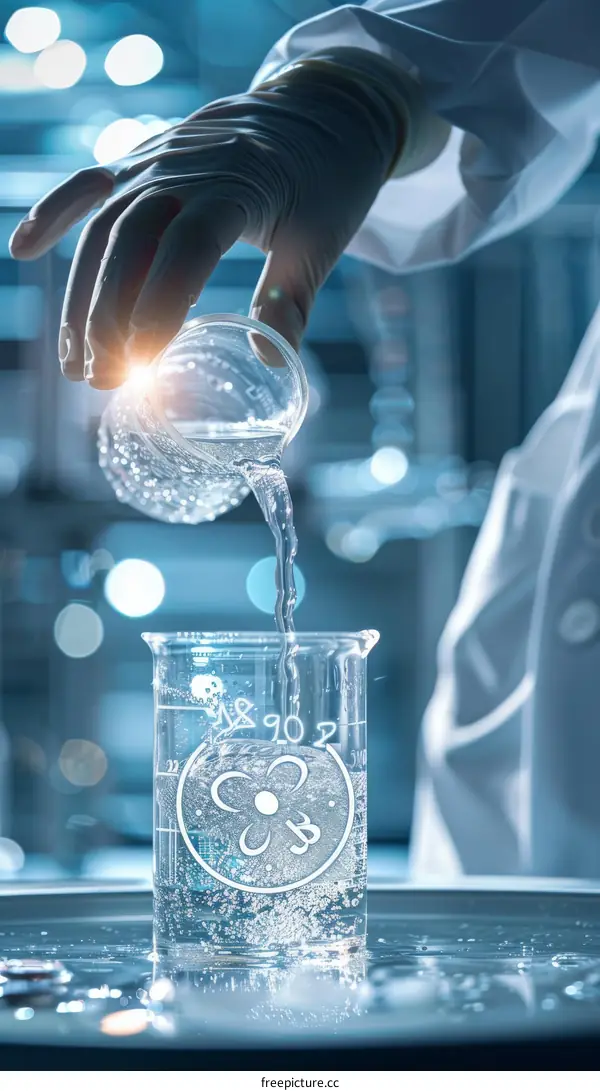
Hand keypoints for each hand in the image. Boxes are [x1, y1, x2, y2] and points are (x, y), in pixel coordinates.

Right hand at [10, 52, 403, 387]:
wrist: (318, 110)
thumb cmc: (325, 184)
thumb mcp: (321, 243)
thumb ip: (291, 302)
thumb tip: (275, 363)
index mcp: (238, 187)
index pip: (188, 247)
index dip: (160, 303)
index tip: (142, 359)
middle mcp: (186, 168)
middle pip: (130, 242)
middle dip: (108, 317)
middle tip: (104, 379)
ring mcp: (155, 161)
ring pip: (103, 228)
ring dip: (81, 298)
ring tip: (76, 362)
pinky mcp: (140, 159)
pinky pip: (87, 184)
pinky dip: (54, 214)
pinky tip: (23, 250)